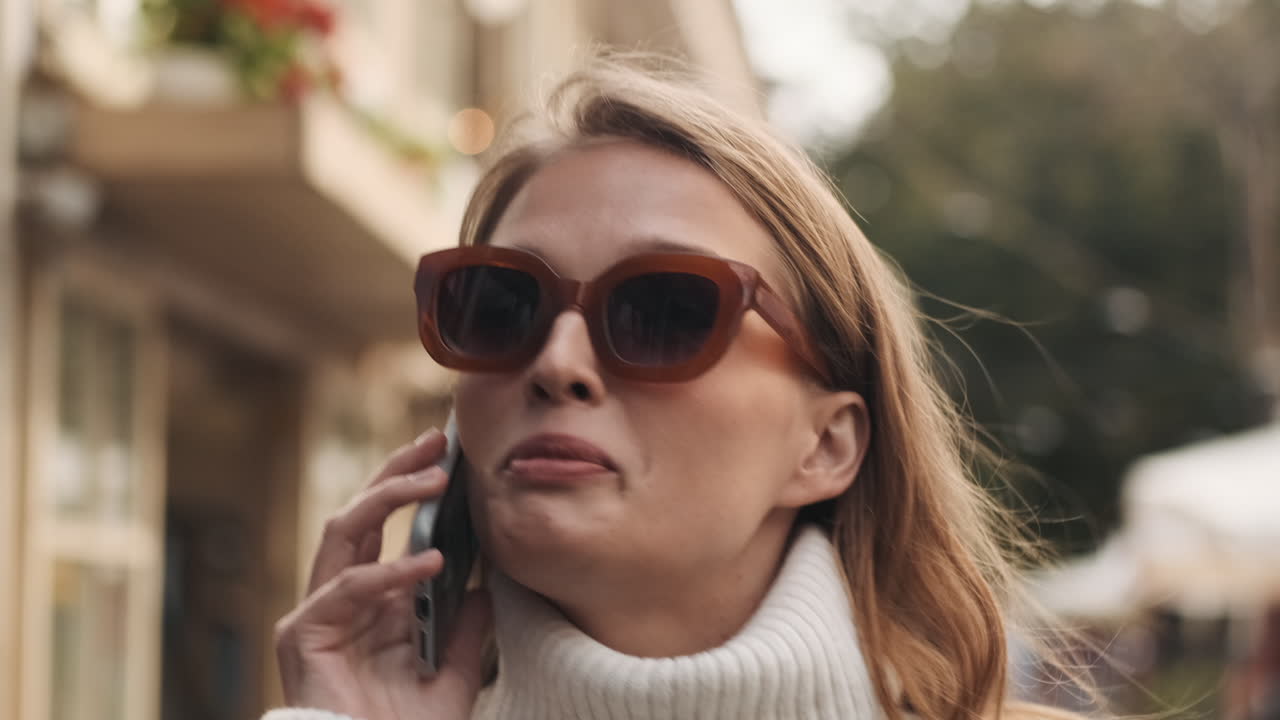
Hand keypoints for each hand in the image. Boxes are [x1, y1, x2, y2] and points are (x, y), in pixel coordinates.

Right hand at [274, 430, 491, 719]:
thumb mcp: (451, 678)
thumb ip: (465, 634)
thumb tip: (486, 588)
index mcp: (373, 604)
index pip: (387, 528)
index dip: (413, 489)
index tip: (451, 457)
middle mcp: (342, 600)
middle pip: (360, 514)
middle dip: (396, 472)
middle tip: (437, 443)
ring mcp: (318, 613)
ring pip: (344, 531)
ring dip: (388, 497)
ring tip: (435, 481)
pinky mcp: (303, 634)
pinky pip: (347, 588)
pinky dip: (390, 572)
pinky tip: (432, 562)